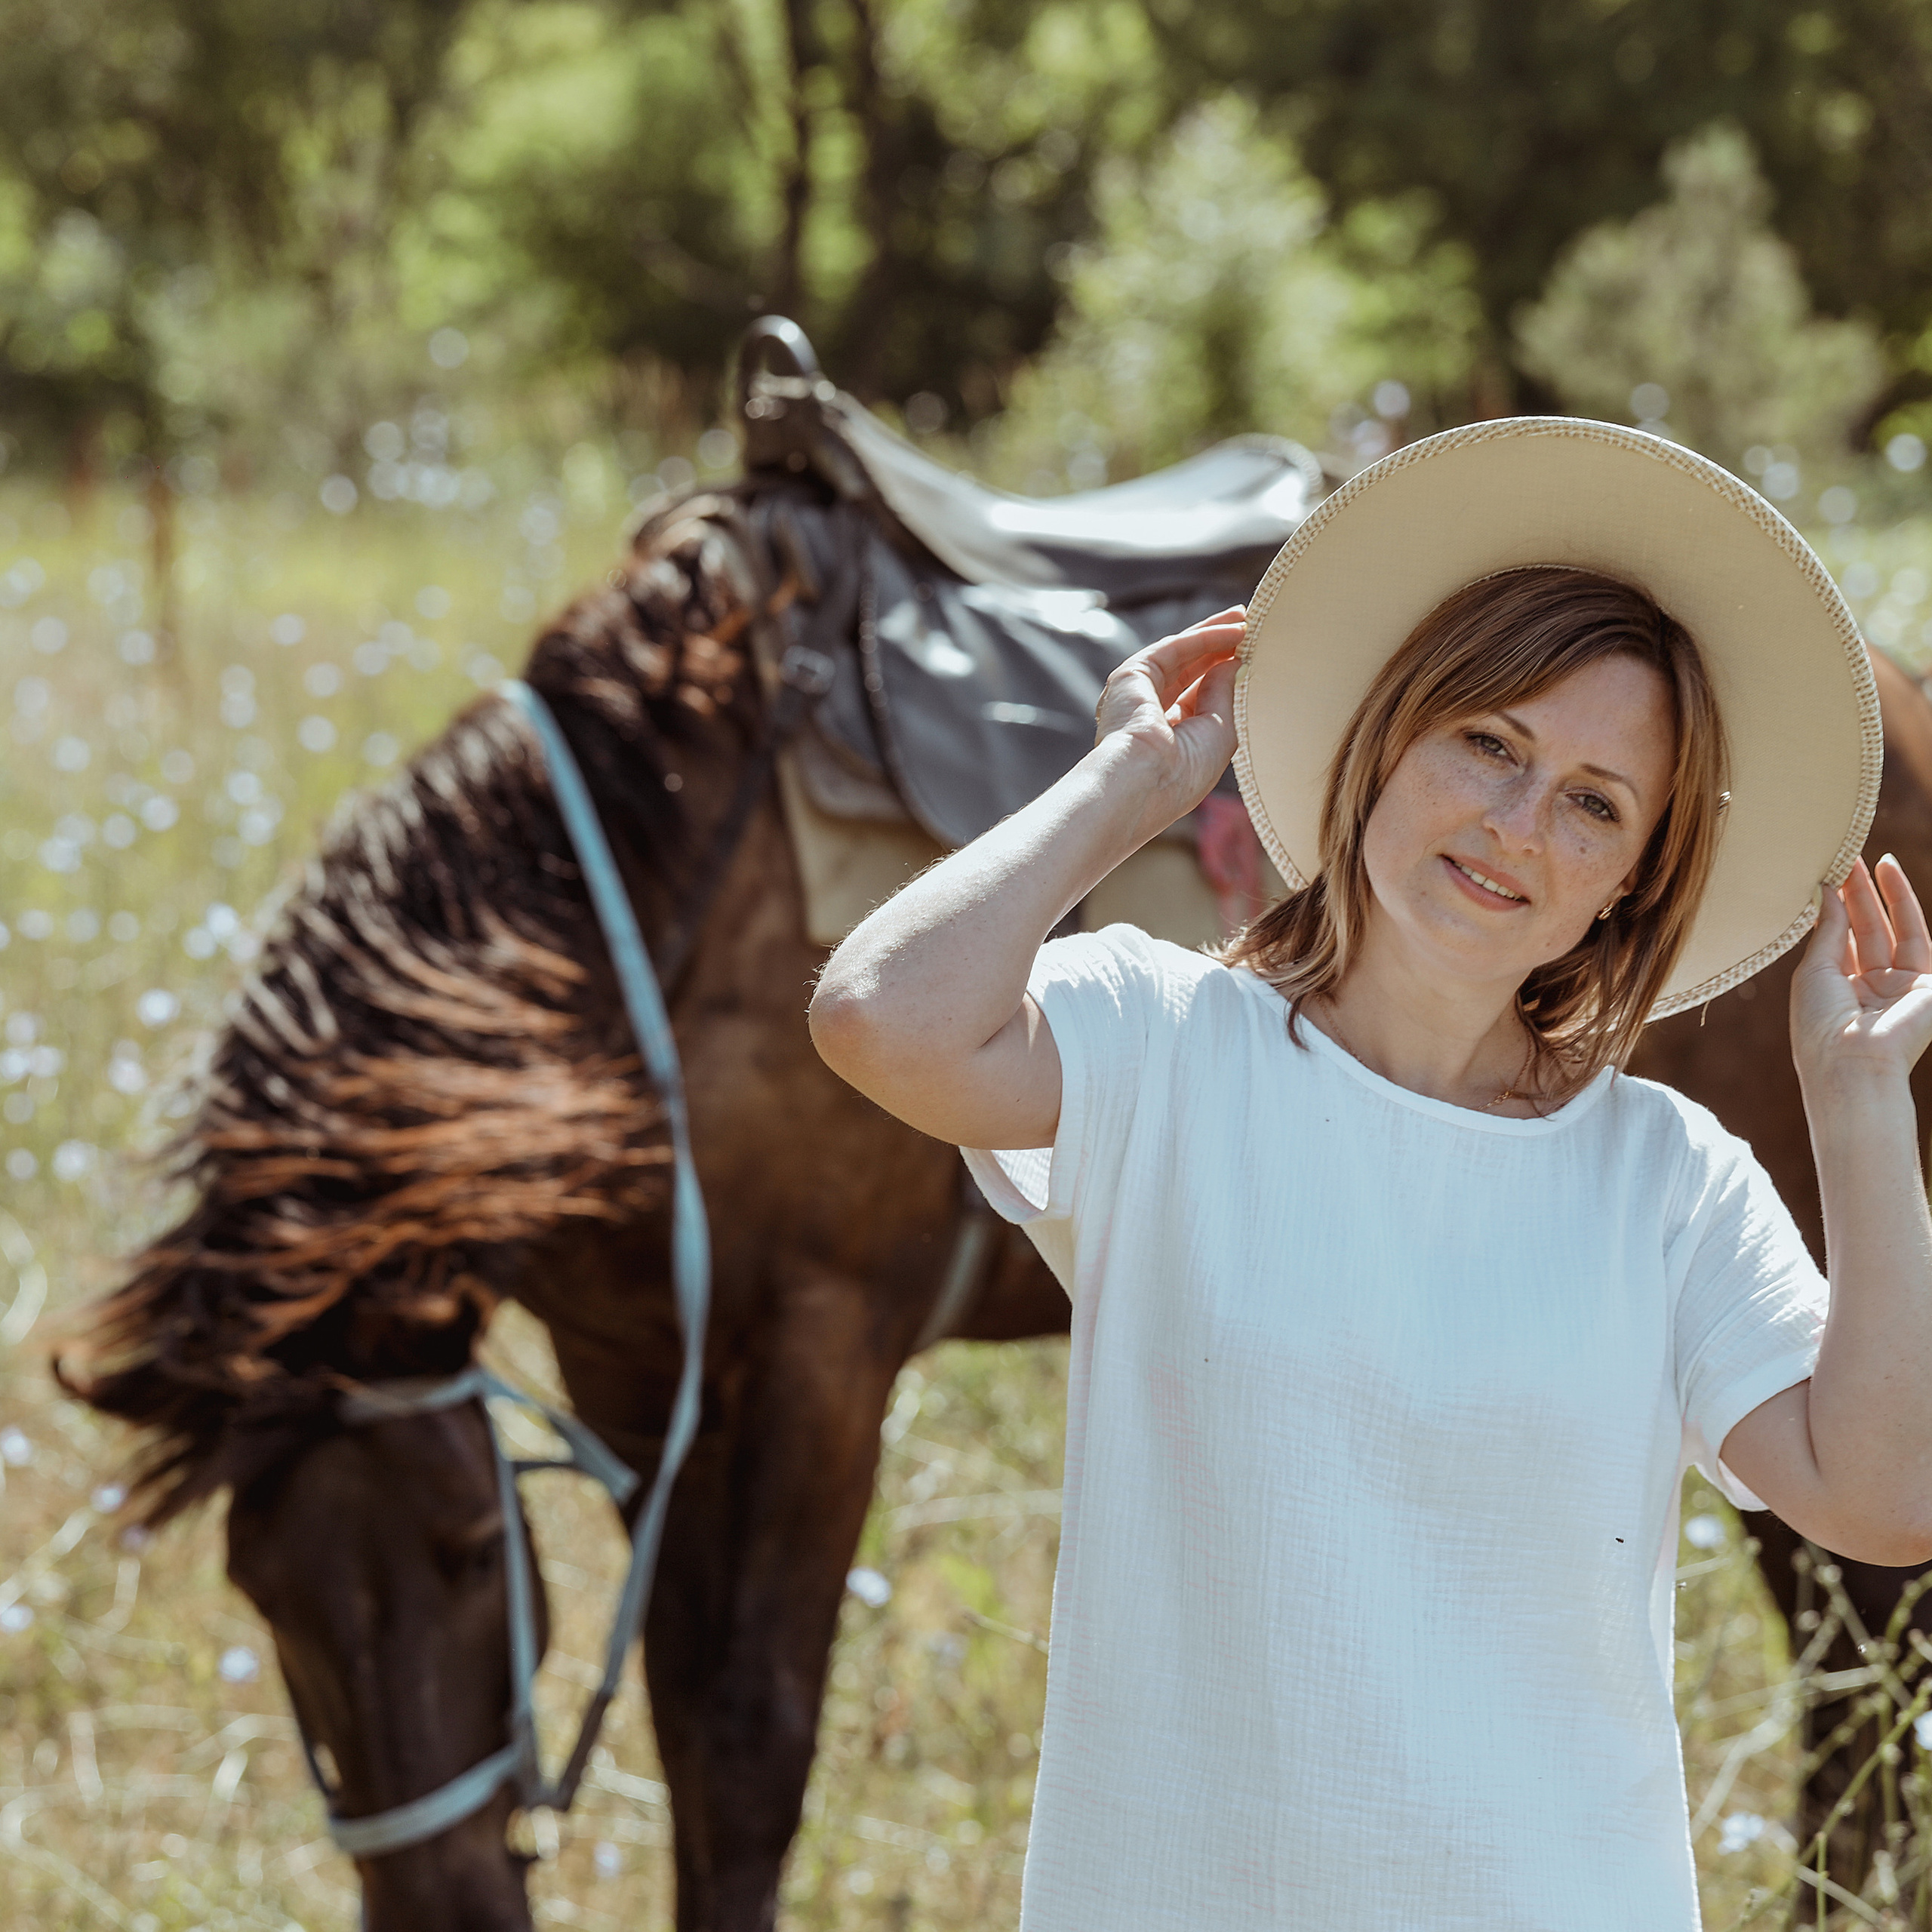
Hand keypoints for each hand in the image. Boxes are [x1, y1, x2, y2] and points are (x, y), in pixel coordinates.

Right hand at [1093, 607, 1244, 823]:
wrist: (1146, 780)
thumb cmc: (1186, 771)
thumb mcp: (1221, 731)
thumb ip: (1224, 693)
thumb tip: (1233, 662)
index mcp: (1167, 738)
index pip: (1196, 696)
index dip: (1221, 673)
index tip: (1248, 654)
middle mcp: (1149, 715)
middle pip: (1188, 671)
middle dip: (1218, 647)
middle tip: (1247, 625)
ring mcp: (1137, 694)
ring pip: (1180, 654)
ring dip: (1212, 634)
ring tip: (1244, 618)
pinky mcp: (1131, 675)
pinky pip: (1174, 648)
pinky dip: (1204, 637)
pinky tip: (1232, 629)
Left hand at [1790, 855, 1931, 1088]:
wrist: (1852, 1063)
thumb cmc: (1820, 1024)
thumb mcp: (1814, 970)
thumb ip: (1827, 929)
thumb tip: (1826, 889)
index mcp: (1837, 992)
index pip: (1839, 941)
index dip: (1835, 907)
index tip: (1829, 874)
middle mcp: (1870, 989)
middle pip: (1866, 931)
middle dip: (1858, 895)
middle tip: (1847, 858)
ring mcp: (1901, 986)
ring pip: (1893, 929)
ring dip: (1883, 894)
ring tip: (1872, 860)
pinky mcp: (1928, 984)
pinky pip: (1918, 937)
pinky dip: (1905, 905)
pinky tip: (1889, 875)